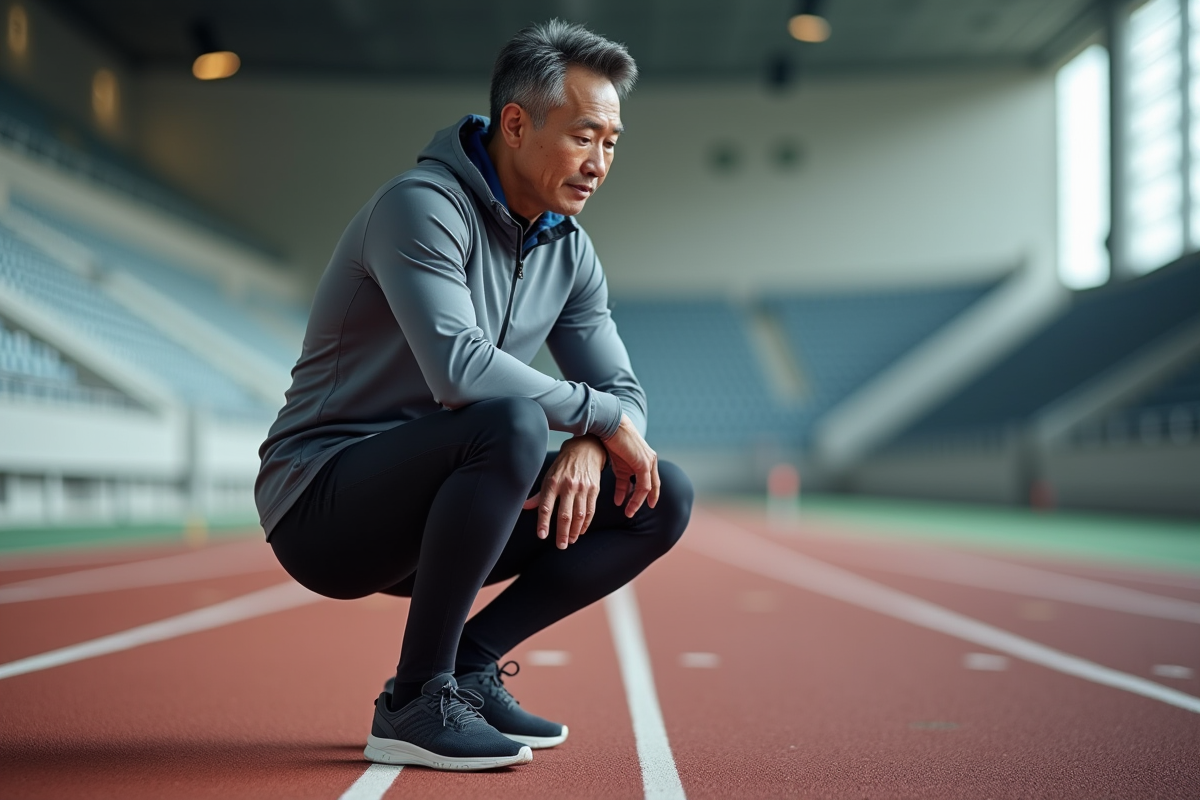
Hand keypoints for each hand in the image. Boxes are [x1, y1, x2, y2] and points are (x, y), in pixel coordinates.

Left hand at [522, 434, 605, 548]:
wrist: (585, 450)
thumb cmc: (563, 465)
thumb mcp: (548, 476)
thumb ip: (539, 495)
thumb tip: (524, 507)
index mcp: (553, 483)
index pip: (546, 506)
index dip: (543, 522)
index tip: (542, 535)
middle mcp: (568, 485)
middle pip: (564, 515)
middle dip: (562, 533)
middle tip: (560, 546)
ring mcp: (582, 488)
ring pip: (579, 515)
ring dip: (574, 531)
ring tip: (570, 541)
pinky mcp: (594, 489)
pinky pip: (590, 511)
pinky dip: (585, 523)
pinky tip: (580, 531)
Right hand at [601, 414, 659, 517]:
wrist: (609, 426)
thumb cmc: (611, 442)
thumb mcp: (618, 465)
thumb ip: (622, 481)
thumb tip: (620, 497)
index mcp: (646, 459)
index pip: (649, 481)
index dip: (645, 495)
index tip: (635, 505)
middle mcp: (651, 460)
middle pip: (651, 486)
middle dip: (642, 501)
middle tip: (632, 512)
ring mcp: (649, 462)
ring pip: (647, 488)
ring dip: (637, 502)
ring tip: (628, 512)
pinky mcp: (644, 464)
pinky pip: (643, 486)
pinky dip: (636, 497)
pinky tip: (627, 504)